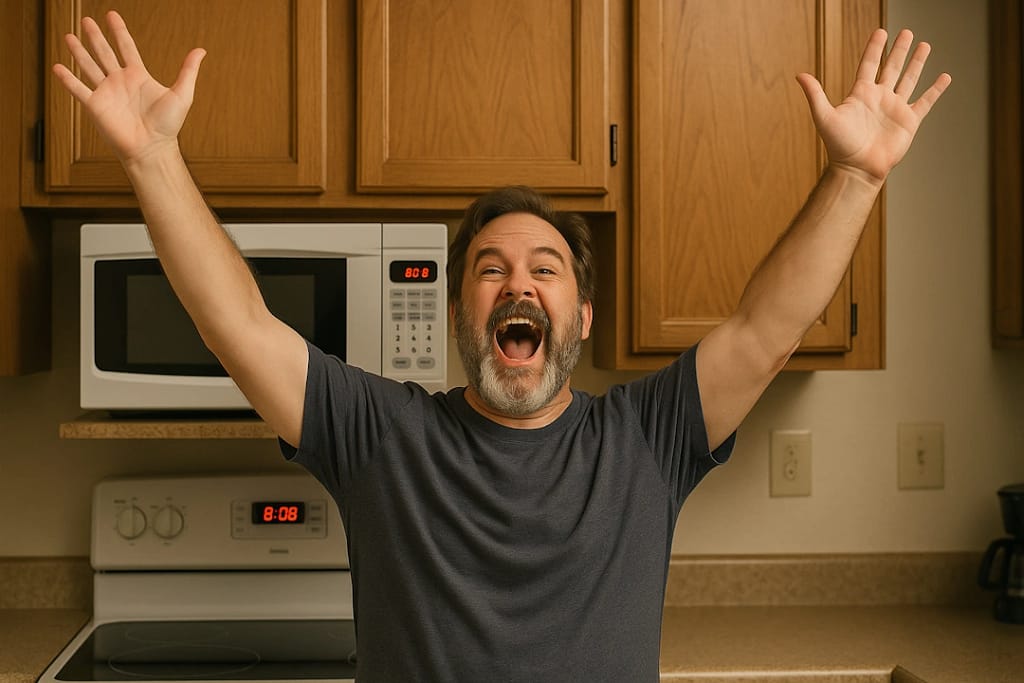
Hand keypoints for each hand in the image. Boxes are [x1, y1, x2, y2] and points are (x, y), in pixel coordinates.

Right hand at [51, 10, 204, 164]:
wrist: (152, 148)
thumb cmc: (169, 126)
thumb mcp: (182, 94)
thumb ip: (188, 71)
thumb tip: (201, 50)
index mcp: (138, 76)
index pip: (126, 47)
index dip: (119, 31)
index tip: (112, 15)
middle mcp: (120, 82)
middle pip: (104, 52)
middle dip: (95, 36)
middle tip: (86, 20)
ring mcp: (106, 93)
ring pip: (88, 66)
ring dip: (78, 51)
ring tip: (69, 36)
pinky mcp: (95, 106)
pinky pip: (78, 89)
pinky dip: (67, 79)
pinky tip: (58, 67)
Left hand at [796, 28, 950, 183]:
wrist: (857, 169)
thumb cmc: (839, 146)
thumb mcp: (824, 117)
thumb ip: (815, 95)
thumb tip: (799, 75)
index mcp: (861, 94)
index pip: (869, 64)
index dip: (874, 48)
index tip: (880, 31)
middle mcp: (879, 98)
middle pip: (891, 67)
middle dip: (899, 50)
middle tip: (906, 32)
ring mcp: (895, 108)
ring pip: (909, 79)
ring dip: (917, 63)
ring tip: (924, 45)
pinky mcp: (909, 121)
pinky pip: (926, 102)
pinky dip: (936, 90)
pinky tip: (944, 77)